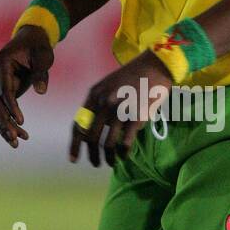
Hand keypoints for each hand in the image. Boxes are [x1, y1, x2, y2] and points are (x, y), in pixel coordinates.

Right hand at [0, 26, 53, 148]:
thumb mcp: (44, 57)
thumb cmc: (38, 47)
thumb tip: (41, 91)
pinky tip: (19, 136)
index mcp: (1, 62)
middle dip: (4, 122)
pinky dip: (8, 123)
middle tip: (15, 139)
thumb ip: (41, 74)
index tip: (21, 121)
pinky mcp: (0, 91)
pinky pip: (0, 110)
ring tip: (17, 143)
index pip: (4, 89)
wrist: (31, 40)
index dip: (12, 106)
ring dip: (4, 127)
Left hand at [70, 50, 172, 166]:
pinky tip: (123, 156)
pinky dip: (123, 153)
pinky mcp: (136, 117)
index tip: (74, 160)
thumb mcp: (108, 85)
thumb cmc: (133, 77)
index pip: (78, 125)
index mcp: (94, 95)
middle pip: (91, 137)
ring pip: (108, 144)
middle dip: (92, 155)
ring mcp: (120, 110)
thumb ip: (98, 104)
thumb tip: (92, 128)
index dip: (75, 145)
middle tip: (96, 164)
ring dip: (108, 158)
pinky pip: (125, 143)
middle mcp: (104, 103)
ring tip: (111, 163)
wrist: (155, 66)